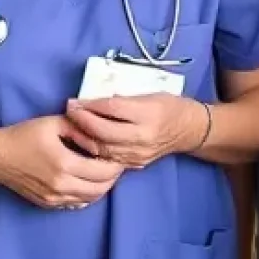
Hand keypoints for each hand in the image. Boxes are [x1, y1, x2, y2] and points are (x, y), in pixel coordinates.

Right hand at [0, 115, 124, 209]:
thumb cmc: (22, 136)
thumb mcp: (53, 123)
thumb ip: (80, 128)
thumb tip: (100, 138)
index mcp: (64, 163)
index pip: (103, 171)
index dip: (116, 165)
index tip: (117, 155)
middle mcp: (61, 185)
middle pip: (101, 189)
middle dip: (112, 177)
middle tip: (114, 164)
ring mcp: (54, 197)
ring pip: (90, 199)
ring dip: (101, 188)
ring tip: (101, 172)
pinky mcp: (48, 203)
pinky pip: (76, 204)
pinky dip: (86, 195)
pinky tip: (85, 182)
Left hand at [62, 94, 209, 170]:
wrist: (189, 130)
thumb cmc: (170, 106)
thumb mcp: (149, 94)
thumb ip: (123, 98)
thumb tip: (94, 100)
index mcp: (148, 114)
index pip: (112, 109)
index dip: (90, 105)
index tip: (75, 100)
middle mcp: (143, 136)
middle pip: (103, 132)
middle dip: (81, 121)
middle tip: (69, 110)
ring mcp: (138, 154)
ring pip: (102, 148)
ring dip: (83, 137)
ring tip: (71, 125)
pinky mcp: (135, 164)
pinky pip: (108, 159)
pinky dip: (93, 150)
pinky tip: (83, 141)